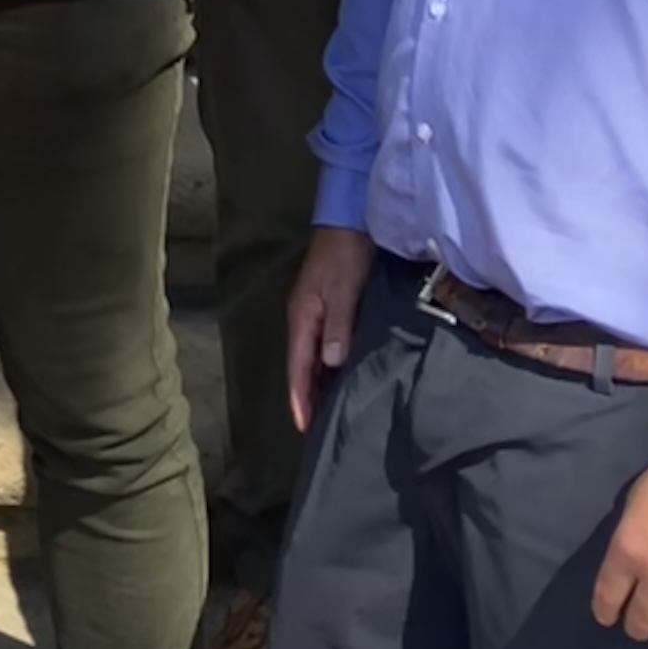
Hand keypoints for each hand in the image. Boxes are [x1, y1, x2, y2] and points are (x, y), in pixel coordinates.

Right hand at [286, 227, 376, 432]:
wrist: (349, 220)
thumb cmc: (345, 256)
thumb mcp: (343, 291)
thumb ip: (338, 326)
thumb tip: (330, 363)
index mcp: (302, 317)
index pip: (298, 366)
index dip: (300, 397)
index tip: (304, 427)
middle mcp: (303, 319)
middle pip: (301, 366)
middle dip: (306, 396)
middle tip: (317, 428)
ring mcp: (314, 313)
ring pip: (312, 358)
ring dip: (316, 383)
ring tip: (328, 409)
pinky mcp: (327, 308)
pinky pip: (323, 347)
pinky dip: (326, 366)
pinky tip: (338, 375)